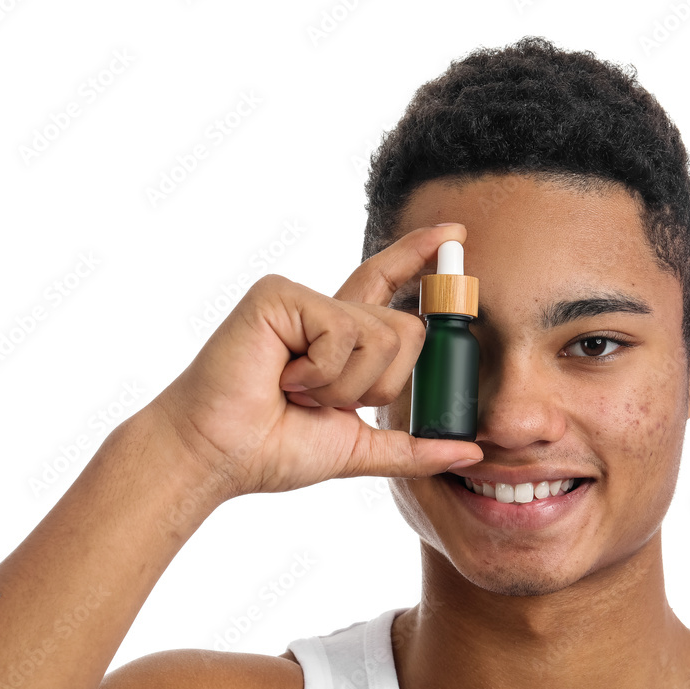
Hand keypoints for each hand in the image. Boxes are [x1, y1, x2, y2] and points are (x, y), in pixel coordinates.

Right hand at [149, 223, 482, 498]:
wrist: (219, 456)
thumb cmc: (273, 448)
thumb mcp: (358, 448)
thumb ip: (413, 448)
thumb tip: (471, 453)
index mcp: (342, 339)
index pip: (390, 288)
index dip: (421, 257)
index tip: (455, 232)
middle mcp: (326, 311)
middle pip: (407, 331)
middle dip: (378, 385)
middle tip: (321, 402)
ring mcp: (303, 298)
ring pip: (382, 336)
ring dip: (345, 387)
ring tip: (295, 392)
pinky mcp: (281, 294)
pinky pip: (344, 332)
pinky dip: (321, 373)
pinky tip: (282, 378)